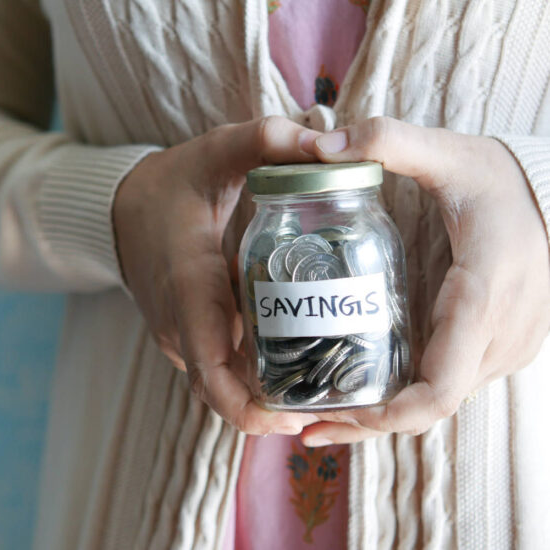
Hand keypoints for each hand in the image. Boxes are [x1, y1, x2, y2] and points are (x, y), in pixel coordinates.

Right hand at [113, 117, 322, 434]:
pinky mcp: (182, 334)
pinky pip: (217, 366)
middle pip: (223, 391)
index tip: (296, 418)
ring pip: (221, 383)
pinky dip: (250, 374)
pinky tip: (292, 359)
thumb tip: (329, 144)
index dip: (249, 408)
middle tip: (328, 403)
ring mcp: (177, 334)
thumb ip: (266, 140)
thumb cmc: (170, 183)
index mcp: (188, 286)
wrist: (119, 208)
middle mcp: (178, 323)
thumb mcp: (215, 152)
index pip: (211, 370)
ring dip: (264, 394)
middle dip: (271, 409)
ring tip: (321, 385)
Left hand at [301, 116, 549, 445]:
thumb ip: (388, 141)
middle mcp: (499, 337)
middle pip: (429, 407)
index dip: (387, 415)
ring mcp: (504, 348)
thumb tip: (320, 145)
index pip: (439, 388)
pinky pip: (447, 384)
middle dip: (367, 421)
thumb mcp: (448, 154)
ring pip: (438, 402)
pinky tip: (362, 393)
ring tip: (319, 413)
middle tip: (302, 423)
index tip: (333, 415)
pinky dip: (405, 397)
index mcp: (482, 298)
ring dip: (382, 414)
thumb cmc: (501, 179)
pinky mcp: (498, 346)